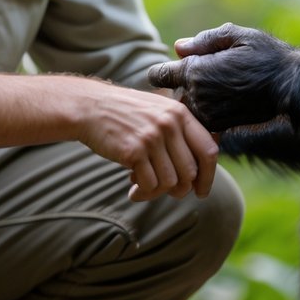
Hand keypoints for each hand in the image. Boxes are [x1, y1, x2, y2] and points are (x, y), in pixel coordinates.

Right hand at [76, 83, 220, 201]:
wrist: (90, 107)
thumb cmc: (126, 114)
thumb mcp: (159, 111)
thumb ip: (180, 133)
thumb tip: (198, 171)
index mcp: (180, 114)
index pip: (209, 150)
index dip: (209, 176)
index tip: (201, 191)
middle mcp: (169, 124)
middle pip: (190, 172)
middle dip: (180, 189)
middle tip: (167, 192)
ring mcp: (151, 137)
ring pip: (170, 182)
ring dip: (157, 192)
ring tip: (143, 185)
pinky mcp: (133, 151)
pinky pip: (149, 185)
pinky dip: (142, 192)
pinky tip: (132, 188)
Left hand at [148, 23, 296, 132]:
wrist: (291, 86)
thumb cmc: (266, 54)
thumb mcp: (236, 36)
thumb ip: (204, 41)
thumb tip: (178, 47)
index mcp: (195, 70)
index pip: (158, 74)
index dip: (161, 71)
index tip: (169, 70)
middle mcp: (197, 95)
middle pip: (171, 93)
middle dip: (180, 86)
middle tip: (202, 78)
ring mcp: (208, 114)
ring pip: (186, 108)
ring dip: (192, 101)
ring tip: (216, 90)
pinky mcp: (220, 127)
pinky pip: (201, 120)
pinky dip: (205, 113)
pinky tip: (224, 102)